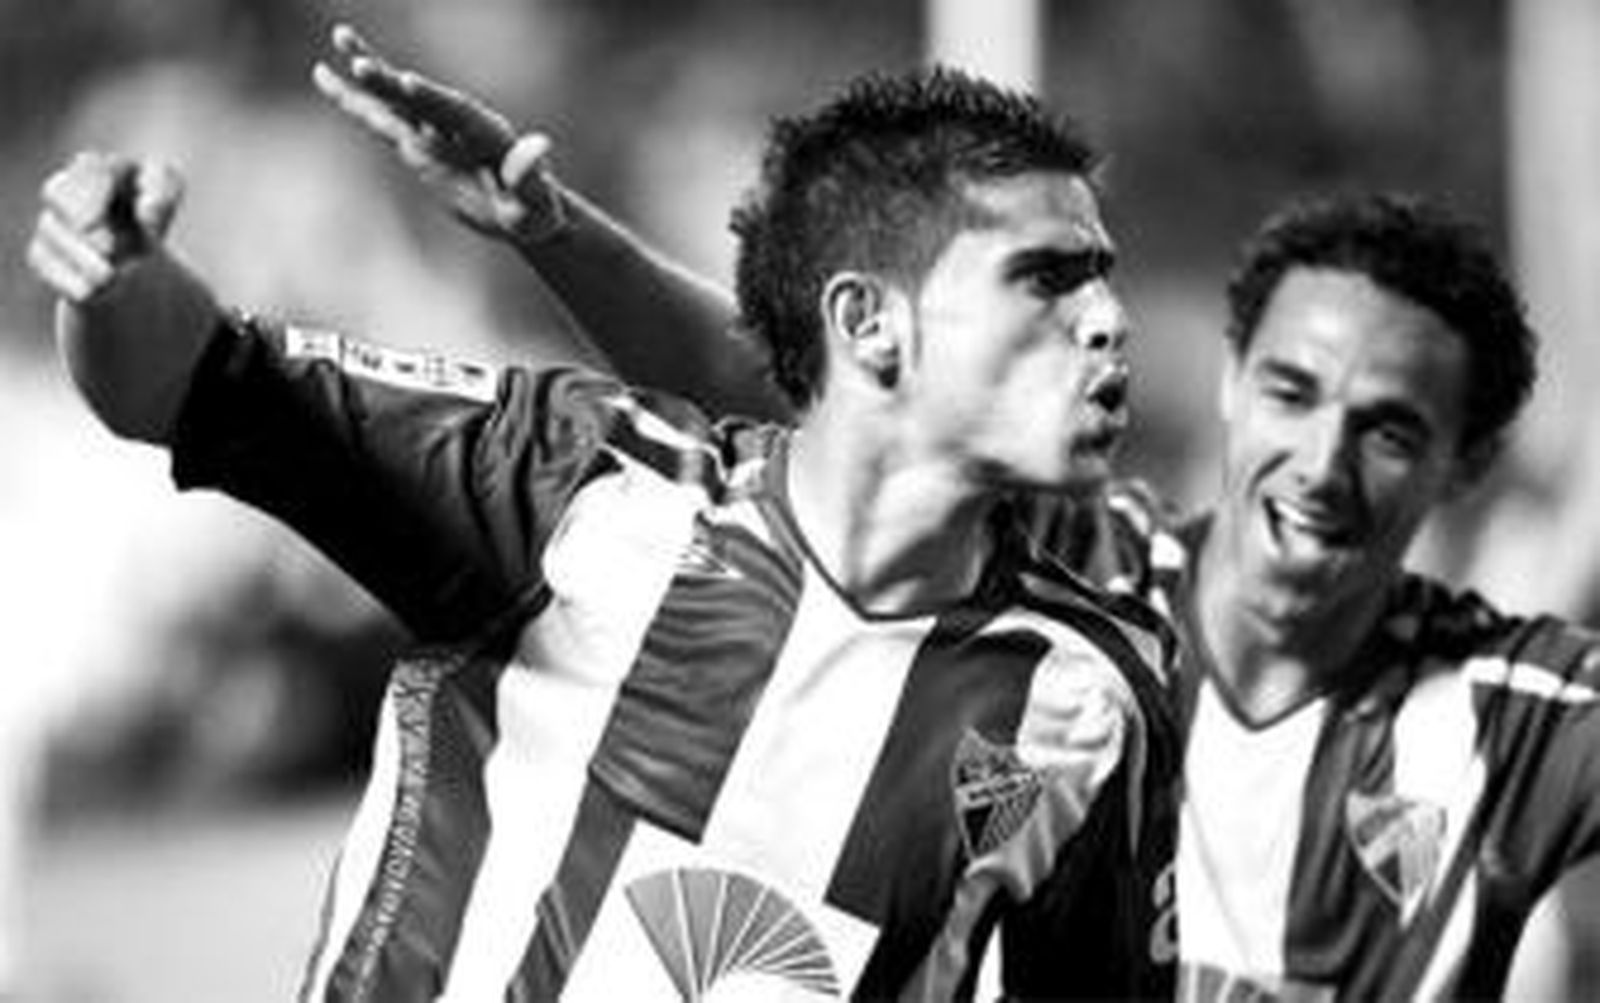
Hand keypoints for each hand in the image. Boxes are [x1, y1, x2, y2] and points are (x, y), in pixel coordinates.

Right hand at [27, 151, 182, 303]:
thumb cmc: (149, 208)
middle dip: (79, 217)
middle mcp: (68, 189)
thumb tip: (147, 216)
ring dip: (80, 256)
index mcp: (100, 168)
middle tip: (107, 246)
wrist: (132, 247)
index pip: (89, 168)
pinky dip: (65, 279)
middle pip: (56, 192)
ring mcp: (53, 221)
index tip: (98, 220)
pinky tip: (88, 293)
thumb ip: (161, 193)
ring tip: (108, 277)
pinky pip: (43, 263)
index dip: (92, 192)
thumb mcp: (166, 190)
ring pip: (51, 232)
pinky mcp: (44, 253)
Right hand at [313, 23, 565, 240]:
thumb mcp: (537, 206)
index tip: (405, 81)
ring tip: (340, 37)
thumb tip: (539, 146)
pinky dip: (357, 98)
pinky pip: (383, 116)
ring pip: (397, 99)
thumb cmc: (535, 213)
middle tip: (360, 63)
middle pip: (421, 100)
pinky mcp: (417, 142)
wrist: (525, 212)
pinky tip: (326, 75)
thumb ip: (532, 178)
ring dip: (371, 73)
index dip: (431, 98)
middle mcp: (458, 125)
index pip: (456, 113)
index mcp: (487, 135)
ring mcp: (435, 131)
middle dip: (392, 84)